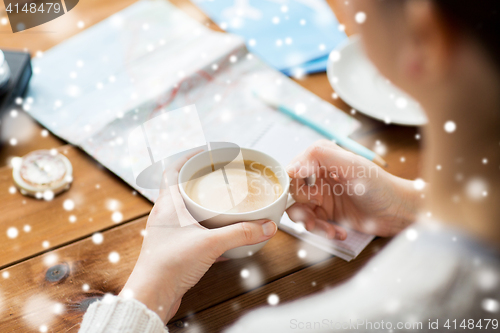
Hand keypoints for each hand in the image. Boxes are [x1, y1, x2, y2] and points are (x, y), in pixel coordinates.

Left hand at [119, 161, 276, 322]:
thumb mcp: (210, 244)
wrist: (152, 296)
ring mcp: (167, 232)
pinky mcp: (173, 248)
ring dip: (202, 203)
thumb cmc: (169, 265)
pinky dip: (205, 227)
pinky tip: (221, 235)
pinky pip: (190, 230)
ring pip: (185, 209)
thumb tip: (267, 226)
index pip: (173, 170)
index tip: (207, 151)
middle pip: (180, 186)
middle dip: (199, 179)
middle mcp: (165, 214)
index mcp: (168, 204)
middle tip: (219, 174)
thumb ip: (241, 234)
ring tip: (222, 201)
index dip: (188, 157)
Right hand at [286, 140, 418, 238]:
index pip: (293, 169)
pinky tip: (339, 233)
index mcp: (322, 158)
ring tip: (328, 231)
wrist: (399, 212)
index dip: (294, 184)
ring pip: (299, 210)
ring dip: (310, 223)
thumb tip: (290, 168)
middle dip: (301, 208)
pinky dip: (322, 231)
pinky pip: (312, 223)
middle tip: (313, 218)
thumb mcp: (351, 166)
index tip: (306, 197)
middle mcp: (318, 176)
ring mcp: (321, 196)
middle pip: (293, 192)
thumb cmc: (380, 186)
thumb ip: (320, 157)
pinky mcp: (326, 214)